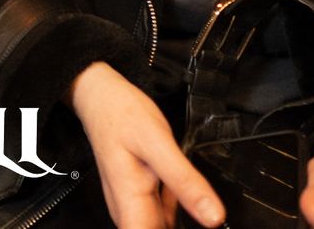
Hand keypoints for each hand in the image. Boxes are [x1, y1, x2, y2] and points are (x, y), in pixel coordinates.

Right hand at [69, 63, 223, 228]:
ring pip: (159, 226)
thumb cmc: (122, 115)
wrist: (101, 97)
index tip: (196, 223)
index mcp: (130, 202)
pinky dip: (174, 203)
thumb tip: (213, 217)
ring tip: (181, 185)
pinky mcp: (135, 195)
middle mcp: (126, 209)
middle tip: (187, 193)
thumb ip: (186, 182)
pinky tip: (179, 185)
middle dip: (181, 224)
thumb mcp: (159, 144)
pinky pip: (159, 213)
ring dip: (178, 216)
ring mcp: (129, 203)